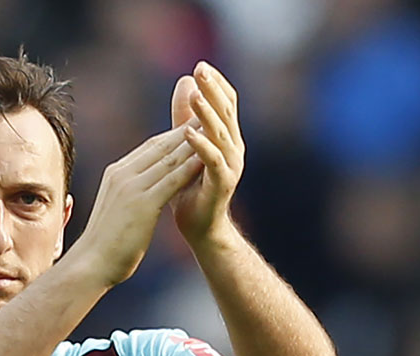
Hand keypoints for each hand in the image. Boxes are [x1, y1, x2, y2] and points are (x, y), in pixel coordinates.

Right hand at [70, 123, 203, 285]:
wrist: (91, 265)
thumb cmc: (105, 244)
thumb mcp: (117, 210)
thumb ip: (129, 194)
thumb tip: (141, 192)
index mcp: (116, 174)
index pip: (150, 147)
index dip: (174, 134)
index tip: (194, 123)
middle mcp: (122, 175)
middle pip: (160, 146)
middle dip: (186, 130)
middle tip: (209, 115)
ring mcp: (131, 188)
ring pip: (168, 159)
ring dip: (192, 143)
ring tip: (213, 130)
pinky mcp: (142, 204)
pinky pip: (170, 181)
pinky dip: (189, 167)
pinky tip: (205, 159)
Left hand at [169, 62, 244, 242]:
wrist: (199, 227)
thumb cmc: (190, 187)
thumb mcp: (185, 145)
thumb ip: (185, 115)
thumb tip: (185, 81)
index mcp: (227, 138)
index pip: (226, 103)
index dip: (215, 84)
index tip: (200, 64)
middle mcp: (233, 149)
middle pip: (226, 112)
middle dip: (213, 90)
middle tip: (201, 69)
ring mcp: (230, 167)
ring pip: (220, 134)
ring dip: (207, 113)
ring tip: (196, 95)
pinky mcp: (222, 184)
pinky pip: (212, 162)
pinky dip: (201, 146)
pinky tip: (187, 133)